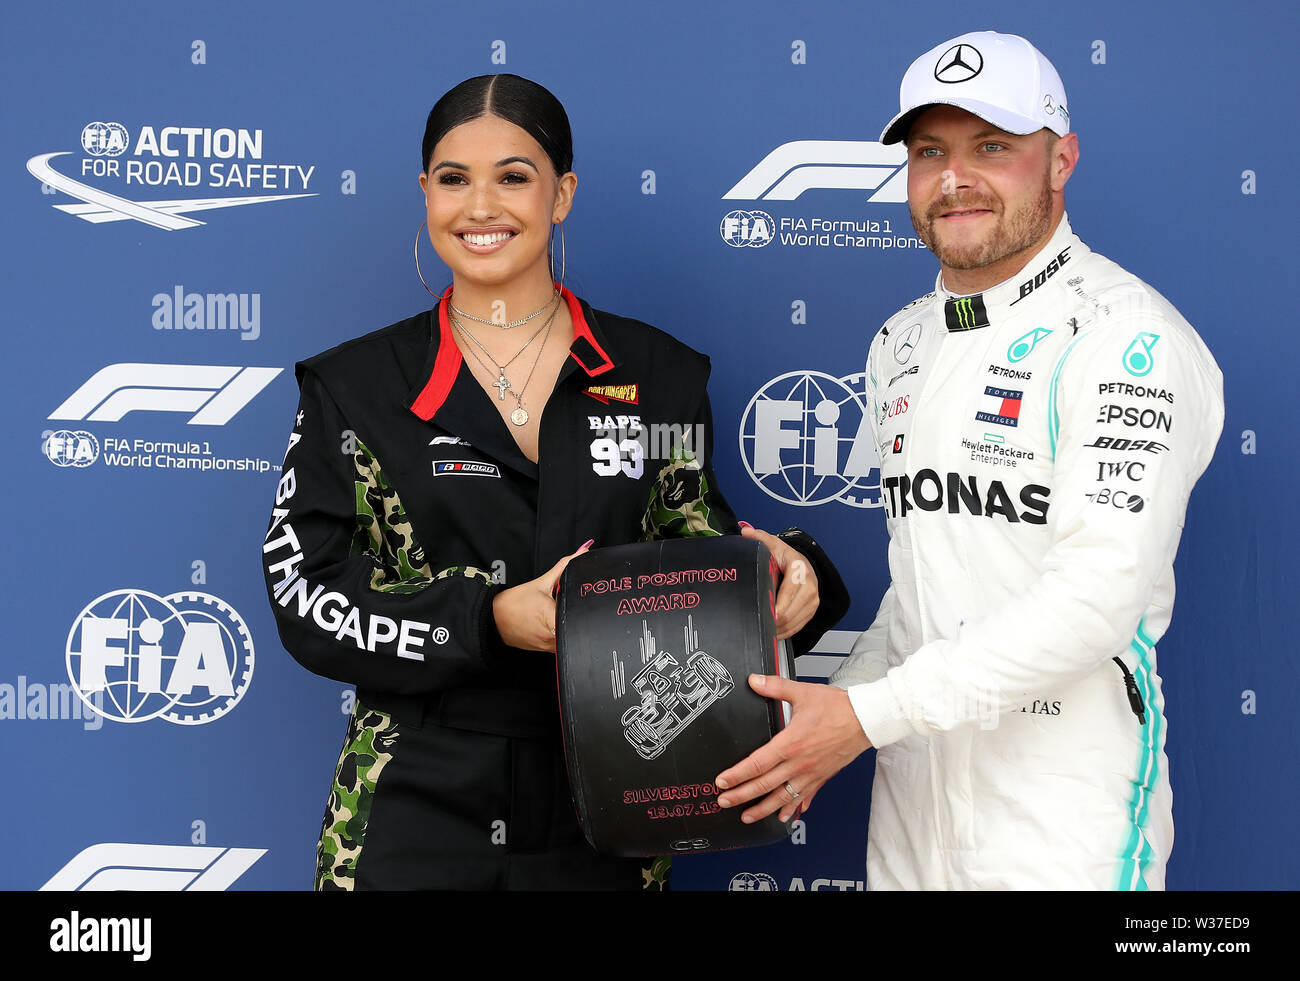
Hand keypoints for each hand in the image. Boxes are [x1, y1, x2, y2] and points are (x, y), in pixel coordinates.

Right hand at [492, 541, 590, 652]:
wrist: (494, 618)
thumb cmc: (514, 603)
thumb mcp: (541, 582)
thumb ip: (563, 567)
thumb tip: (581, 552)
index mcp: (551, 617)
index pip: (576, 616)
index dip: (584, 609)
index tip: (583, 602)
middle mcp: (550, 636)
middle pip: (576, 627)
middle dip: (577, 616)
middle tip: (569, 607)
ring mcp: (548, 646)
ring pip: (569, 638)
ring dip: (569, 626)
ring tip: (559, 614)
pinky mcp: (545, 651)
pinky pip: (560, 644)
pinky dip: (561, 634)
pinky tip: (553, 624)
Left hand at [715, 673, 870, 822]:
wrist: (867, 720)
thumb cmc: (838, 707)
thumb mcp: (803, 692)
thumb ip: (775, 687)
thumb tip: (754, 680)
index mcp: (791, 743)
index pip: (757, 764)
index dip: (737, 775)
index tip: (722, 782)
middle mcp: (800, 763)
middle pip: (765, 785)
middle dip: (742, 796)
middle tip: (724, 802)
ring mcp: (811, 774)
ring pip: (783, 798)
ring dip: (763, 809)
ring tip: (747, 817)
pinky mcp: (822, 777)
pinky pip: (804, 797)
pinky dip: (793, 809)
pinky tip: (785, 817)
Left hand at [739, 524, 818, 638]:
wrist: (801, 564)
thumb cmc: (786, 557)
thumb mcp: (773, 545)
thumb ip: (759, 538)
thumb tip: (746, 532)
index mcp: (799, 569)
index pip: (788, 592)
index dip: (775, 605)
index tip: (764, 612)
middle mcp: (810, 585)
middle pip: (790, 612)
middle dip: (774, 619)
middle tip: (759, 622)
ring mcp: (813, 599)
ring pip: (794, 622)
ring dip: (778, 628)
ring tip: (764, 628)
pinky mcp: (812, 610)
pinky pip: (798, 626)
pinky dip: (785, 631)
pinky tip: (774, 630)